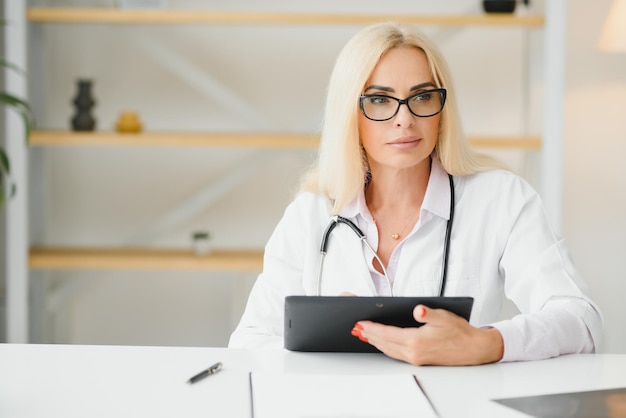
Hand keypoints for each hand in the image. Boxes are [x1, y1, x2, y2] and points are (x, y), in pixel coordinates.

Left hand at [351, 304, 503, 365]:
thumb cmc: (459, 331)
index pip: (388, 334)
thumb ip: (428, 313)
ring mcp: (415, 358)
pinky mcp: (419, 360)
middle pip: (384, 343)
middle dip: (369, 335)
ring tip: (364, 334)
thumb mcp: (444, 316)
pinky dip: (385, 347)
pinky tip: (381, 342)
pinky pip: (396, 353)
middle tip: (356, 327)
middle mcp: (413, 353)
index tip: (361, 323)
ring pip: (389, 350)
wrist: (474, 349)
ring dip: (375, 342)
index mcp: (417, 341)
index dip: (372, 328)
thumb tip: (418, 310)